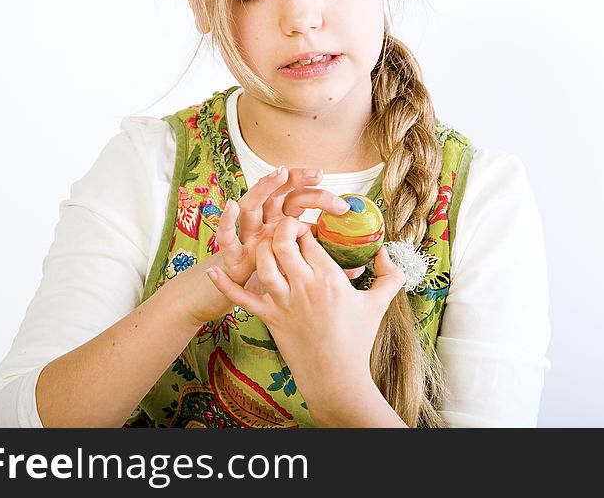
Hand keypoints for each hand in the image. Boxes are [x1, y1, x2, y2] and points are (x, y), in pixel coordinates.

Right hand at [193, 166, 351, 322]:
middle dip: (296, 180)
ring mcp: (246, 237)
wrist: (238, 298)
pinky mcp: (231, 255)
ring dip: (263, 187)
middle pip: (279, 194)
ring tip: (277, 173)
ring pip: (252, 205)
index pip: (300, 199)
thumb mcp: (298, 268)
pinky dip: (226, 223)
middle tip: (318, 174)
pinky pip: (226, 238)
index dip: (319, 196)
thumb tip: (357, 270)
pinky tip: (231, 207)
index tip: (342, 205)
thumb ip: (322, 264)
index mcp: (281, 224)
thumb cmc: (270, 280)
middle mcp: (263, 225)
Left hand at [205, 216, 404, 417]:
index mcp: (330, 279)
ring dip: (260, 248)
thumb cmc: (358, 340)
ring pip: (262, 263)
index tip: (305, 229)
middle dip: (280, 228)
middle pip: (282, 242)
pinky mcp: (269, 318)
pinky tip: (211, 271)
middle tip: (283, 229)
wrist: (336, 377)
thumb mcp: (379, 303)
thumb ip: (391, 275)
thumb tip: (386, 252)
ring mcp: (284, 302)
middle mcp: (304, 287)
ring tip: (265, 244)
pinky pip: (242, 298)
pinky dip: (225, 285)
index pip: (309, 238)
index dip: (304, 227)